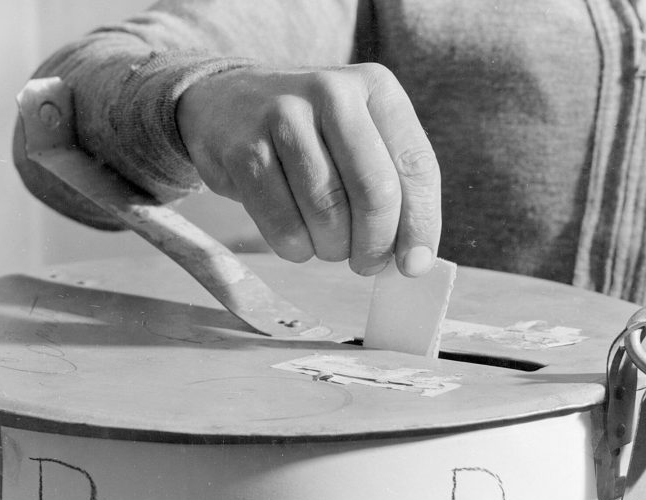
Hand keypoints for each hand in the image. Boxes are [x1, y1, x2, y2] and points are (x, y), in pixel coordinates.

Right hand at [176, 63, 440, 275]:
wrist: (225, 104)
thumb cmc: (311, 136)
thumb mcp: (361, 139)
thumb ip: (394, 188)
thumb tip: (414, 261)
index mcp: (376, 88)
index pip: (416, 167)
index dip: (420, 225)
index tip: (413, 266)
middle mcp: (333, 92)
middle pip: (375, 192)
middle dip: (375, 245)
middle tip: (366, 265)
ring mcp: (283, 116)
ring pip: (328, 213)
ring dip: (333, 248)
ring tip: (329, 245)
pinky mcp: (244, 150)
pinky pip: (283, 224)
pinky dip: (296, 247)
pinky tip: (298, 242)